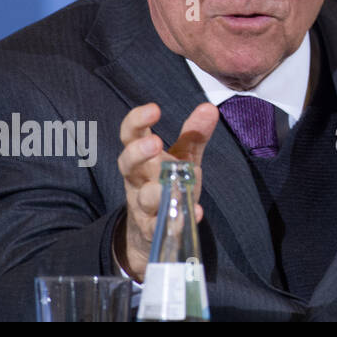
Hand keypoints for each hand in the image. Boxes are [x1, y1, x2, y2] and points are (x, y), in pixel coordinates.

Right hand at [115, 102, 218, 280]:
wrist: (151, 228)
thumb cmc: (165, 181)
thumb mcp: (181, 156)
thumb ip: (193, 134)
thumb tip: (209, 108)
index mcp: (141, 157)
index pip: (130, 135)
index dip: (137, 121)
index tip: (154, 109)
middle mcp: (137, 180)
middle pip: (127, 164)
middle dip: (138, 152)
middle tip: (155, 143)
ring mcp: (142, 205)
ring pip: (143, 198)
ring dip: (155, 192)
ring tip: (172, 186)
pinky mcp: (153, 229)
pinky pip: (160, 226)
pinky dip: (177, 220)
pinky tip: (195, 213)